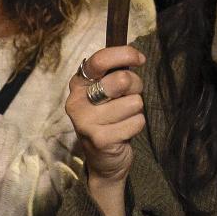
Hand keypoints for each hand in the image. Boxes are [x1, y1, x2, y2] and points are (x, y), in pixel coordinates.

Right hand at [67, 46, 147, 184]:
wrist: (104, 161)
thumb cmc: (110, 118)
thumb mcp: (108, 92)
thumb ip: (116, 74)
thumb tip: (136, 57)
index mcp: (79, 84)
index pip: (99, 60)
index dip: (124, 54)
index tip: (140, 59)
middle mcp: (77, 101)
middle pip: (122, 79)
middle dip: (135, 86)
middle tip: (128, 98)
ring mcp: (86, 122)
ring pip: (134, 102)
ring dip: (136, 110)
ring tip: (123, 119)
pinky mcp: (100, 140)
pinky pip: (136, 122)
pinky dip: (136, 126)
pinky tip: (124, 132)